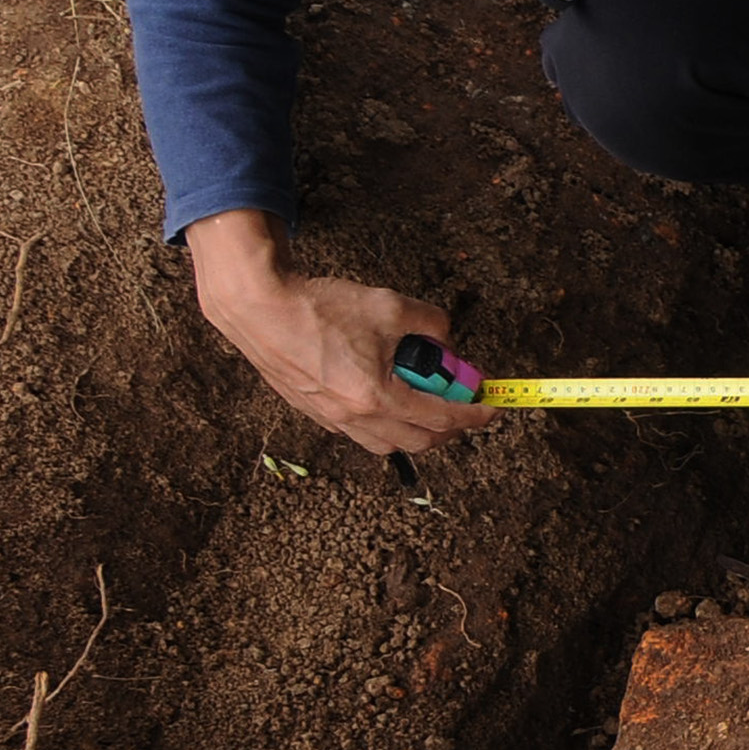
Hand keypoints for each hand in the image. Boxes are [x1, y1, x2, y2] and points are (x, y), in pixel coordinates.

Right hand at [187, 211, 493, 457]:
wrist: (258, 308)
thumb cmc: (319, 308)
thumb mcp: (390, 306)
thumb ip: (431, 323)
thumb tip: (446, 338)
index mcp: (377, 397)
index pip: (442, 419)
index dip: (474, 415)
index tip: (490, 408)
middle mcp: (354, 417)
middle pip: (419, 441)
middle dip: (449, 427)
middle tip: (460, 404)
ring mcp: (330, 419)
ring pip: (388, 443)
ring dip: (415, 429)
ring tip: (424, 401)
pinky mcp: (313, 411)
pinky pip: (359, 432)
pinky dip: (384, 423)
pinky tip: (386, 395)